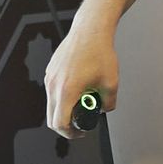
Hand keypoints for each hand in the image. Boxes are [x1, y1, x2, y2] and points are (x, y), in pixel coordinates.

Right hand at [44, 10, 118, 138]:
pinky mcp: (50, 70)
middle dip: (66, 125)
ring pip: (51, 104)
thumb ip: (108, 103)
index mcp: (67, 91)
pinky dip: (62, 96)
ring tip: (83, 100)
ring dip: (64, 109)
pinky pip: (52, 90)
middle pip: (52, 118)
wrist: (90, 30)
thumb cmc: (100, 53)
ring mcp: (50, 77)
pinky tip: (78, 87)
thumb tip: (104, 110)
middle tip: (81, 122)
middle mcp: (54, 85)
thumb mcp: (112, 83)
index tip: (81, 132)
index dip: (71, 134)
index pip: (60, 124)